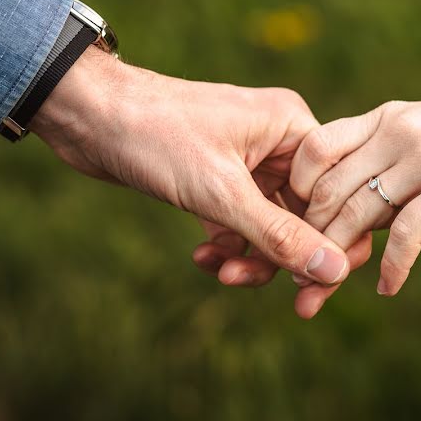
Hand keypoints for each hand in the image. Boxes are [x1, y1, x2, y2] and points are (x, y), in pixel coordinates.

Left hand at [30, 47, 351, 285]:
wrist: (87, 115)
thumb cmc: (155, 134)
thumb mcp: (221, 192)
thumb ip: (279, 234)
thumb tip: (333, 270)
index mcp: (292, 127)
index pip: (333, 192)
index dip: (331, 241)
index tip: (317, 287)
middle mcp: (277, 143)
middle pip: (306, 214)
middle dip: (289, 256)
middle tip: (294, 304)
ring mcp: (248, 161)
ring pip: (271, 225)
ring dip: (252, 256)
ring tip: (223, 272)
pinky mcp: (218, 179)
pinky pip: (240, 223)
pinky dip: (227, 245)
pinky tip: (203, 257)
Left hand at [287, 37, 420, 317]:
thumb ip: (389, 160)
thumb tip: (355, 206)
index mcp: (383, 119)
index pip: (312, 150)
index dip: (293, 194)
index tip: (291, 231)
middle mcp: (395, 133)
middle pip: (326, 190)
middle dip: (302, 238)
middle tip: (290, 277)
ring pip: (356, 214)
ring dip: (332, 261)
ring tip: (317, 294)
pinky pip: (408, 234)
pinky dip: (392, 267)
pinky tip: (386, 288)